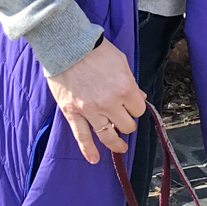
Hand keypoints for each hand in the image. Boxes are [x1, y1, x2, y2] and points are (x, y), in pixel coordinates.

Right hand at [46, 39, 147, 164]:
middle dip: (127, 122)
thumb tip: (139, 98)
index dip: (136, 108)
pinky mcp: (72, 112)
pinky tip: (94, 159)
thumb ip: (131, 83)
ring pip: (107, 135)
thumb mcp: (121, 62)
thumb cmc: (95, 50)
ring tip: (120, 147)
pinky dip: (88, 150)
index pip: (138, 110)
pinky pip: (82, 136)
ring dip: (116, 142)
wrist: (67, 46)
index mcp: (125, 88)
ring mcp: (90, 110)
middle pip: (126, 124)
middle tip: (123, 119)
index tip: (131, 106)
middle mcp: (109, 102)